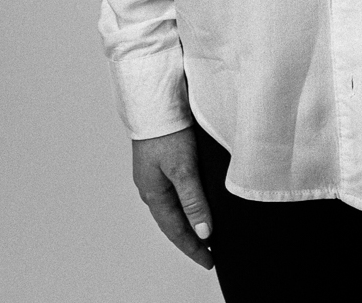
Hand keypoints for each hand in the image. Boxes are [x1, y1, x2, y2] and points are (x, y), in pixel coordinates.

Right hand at [132, 126, 214, 270]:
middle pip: (172, 222)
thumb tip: (203, 232)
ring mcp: (153, 173)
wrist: (155, 99)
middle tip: (209, 253)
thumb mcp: (182, 168)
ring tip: (205, 232)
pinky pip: (173, 191)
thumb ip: (193, 200)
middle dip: (190, 238)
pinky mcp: (160, 160)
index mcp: (153, 193)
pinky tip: (195, 201)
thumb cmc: (166, 132)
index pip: (175, 230)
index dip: (193, 248)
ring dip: (188, 221)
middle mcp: (151, 186)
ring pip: (172, 206)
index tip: (210, 261)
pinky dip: (186, 203)